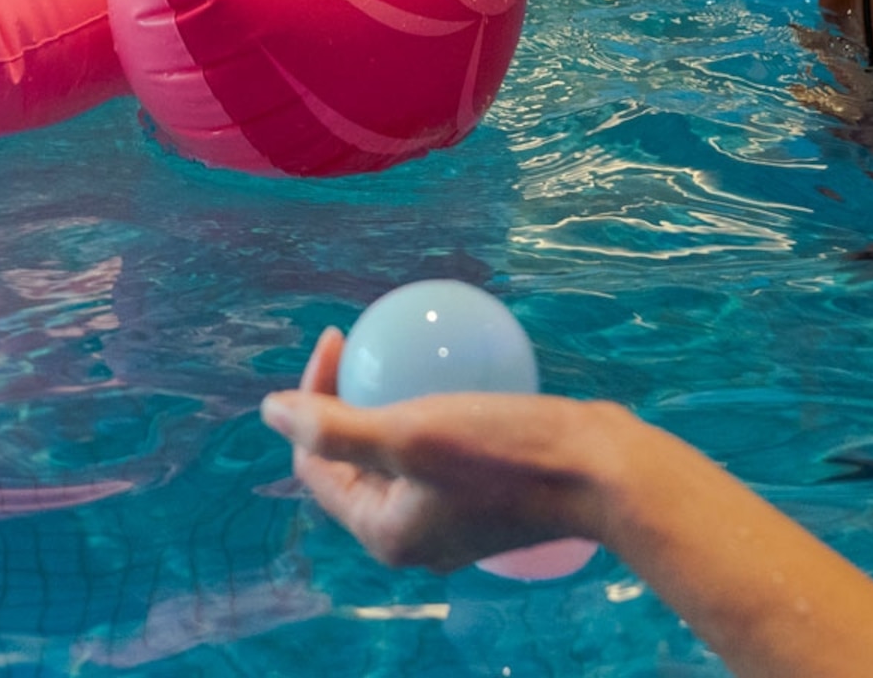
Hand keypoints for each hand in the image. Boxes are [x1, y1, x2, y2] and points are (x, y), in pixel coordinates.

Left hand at [258, 327, 617, 570]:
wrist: (603, 473)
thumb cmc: (505, 452)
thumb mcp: (409, 434)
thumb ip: (332, 429)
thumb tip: (268, 412)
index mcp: (385, 534)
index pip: (317, 462)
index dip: (310, 396)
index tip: (336, 336)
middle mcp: (415, 536)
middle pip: (353, 459)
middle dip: (345, 396)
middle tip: (360, 336)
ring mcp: (453, 518)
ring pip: (398, 451)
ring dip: (388, 398)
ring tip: (395, 345)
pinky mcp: (486, 495)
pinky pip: (441, 446)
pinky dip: (433, 406)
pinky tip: (448, 361)